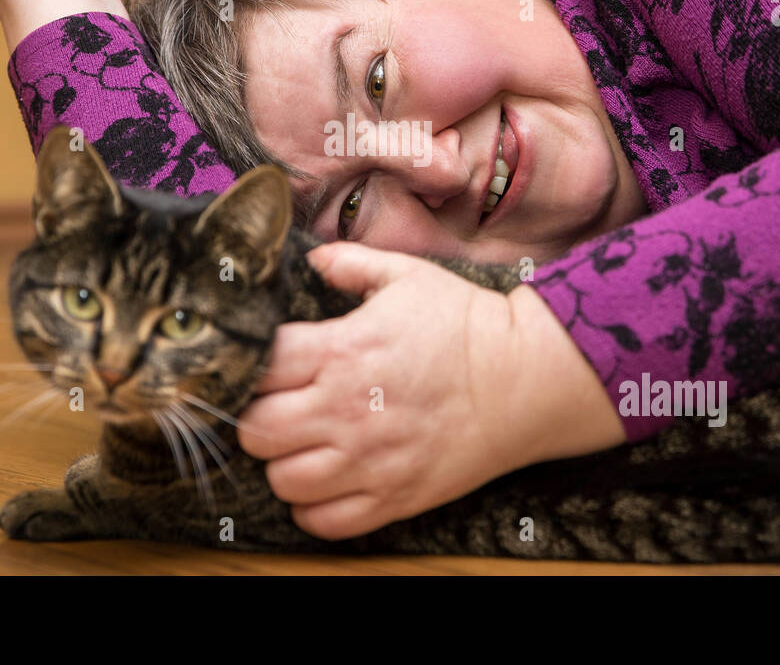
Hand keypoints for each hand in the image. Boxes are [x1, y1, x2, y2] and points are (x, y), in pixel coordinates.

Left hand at [236, 242, 624, 539]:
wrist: (528, 376)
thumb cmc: (466, 323)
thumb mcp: (406, 275)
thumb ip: (349, 263)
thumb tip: (314, 257)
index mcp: (341, 350)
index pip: (256, 367)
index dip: (250, 366)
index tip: (266, 365)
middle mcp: (345, 409)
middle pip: (254, 430)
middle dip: (256, 416)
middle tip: (278, 406)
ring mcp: (369, 460)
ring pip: (282, 480)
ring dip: (282, 463)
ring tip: (301, 445)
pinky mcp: (394, 497)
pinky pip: (324, 522)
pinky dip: (313, 507)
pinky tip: (326, 481)